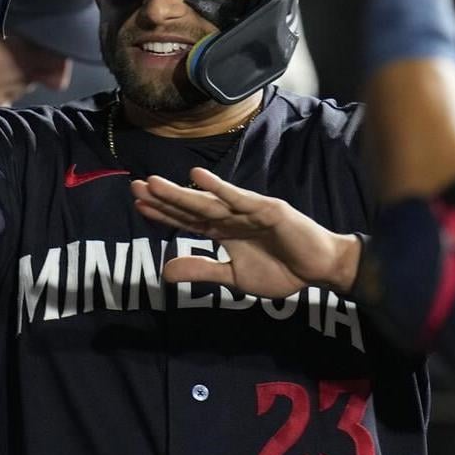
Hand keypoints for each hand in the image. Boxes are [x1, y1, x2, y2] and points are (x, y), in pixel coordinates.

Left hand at [131, 168, 361, 296]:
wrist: (319, 269)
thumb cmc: (280, 270)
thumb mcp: (234, 277)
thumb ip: (203, 270)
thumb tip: (164, 271)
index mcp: (222, 231)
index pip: (185, 221)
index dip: (162, 214)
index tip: (137, 204)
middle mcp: (230, 217)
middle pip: (191, 207)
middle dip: (163, 198)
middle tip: (136, 186)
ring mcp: (247, 210)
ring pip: (208, 202)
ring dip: (181, 193)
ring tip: (155, 183)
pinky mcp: (267, 209)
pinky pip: (239, 199)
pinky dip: (219, 188)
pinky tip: (197, 177)